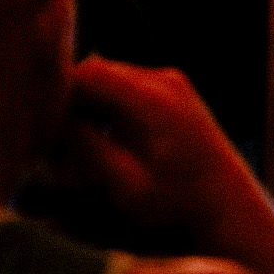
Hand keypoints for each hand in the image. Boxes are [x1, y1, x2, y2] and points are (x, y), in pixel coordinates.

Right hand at [62, 56, 261, 237]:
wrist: (228, 202)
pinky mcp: (175, 91)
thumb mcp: (125, 183)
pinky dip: (110, 109)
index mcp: (152, 99)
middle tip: (59, 143)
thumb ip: (88, 148)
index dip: (60, 95)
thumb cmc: (177, 202)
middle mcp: (164, 81)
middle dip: (73, 103)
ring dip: (91, 107)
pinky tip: (107, 143)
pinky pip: (128, 88)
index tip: (45, 128)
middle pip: (98, 72)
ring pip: (110, 79)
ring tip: (82, 149)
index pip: (89, 73)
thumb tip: (55, 120)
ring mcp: (172, 83)